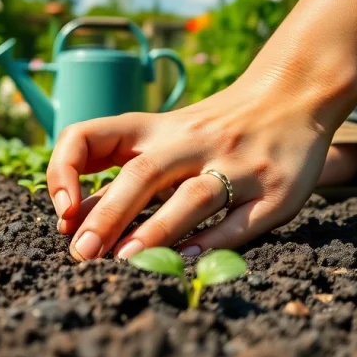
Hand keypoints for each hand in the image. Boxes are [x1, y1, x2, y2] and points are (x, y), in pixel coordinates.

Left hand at [46, 82, 332, 260]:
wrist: (294, 94)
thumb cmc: (209, 129)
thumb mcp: (161, 139)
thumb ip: (120, 176)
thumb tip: (72, 222)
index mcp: (153, 128)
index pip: (92, 136)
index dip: (67, 170)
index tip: (62, 213)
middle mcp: (192, 141)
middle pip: (143, 173)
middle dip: (108, 214)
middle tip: (83, 254)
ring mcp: (236, 164)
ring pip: (193, 196)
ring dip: (157, 229)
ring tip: (126, 261)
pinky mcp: (275, 190)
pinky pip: (240, 221)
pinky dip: (212, 242)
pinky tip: (184, 262)